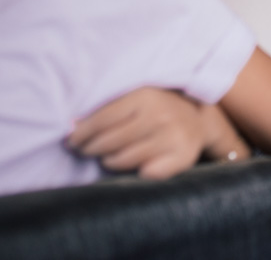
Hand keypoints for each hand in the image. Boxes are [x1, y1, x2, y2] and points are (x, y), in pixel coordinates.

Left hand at [68, 87, 216, 178]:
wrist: (198, 119)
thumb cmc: (157, 109)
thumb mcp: (137, 99)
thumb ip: (108, 111)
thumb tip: (72, 127)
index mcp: (145, 97)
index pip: (102, 120)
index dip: (81, 133)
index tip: (72, 141)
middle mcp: (160, 116)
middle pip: (109, 141)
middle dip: (90, 149)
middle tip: (85, 151)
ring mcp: (172, 138)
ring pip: (124, 160)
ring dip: (109, 161)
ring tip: (108, 157)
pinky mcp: (182, 158)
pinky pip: (146, 174)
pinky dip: (135, 172)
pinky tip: (133, 166)